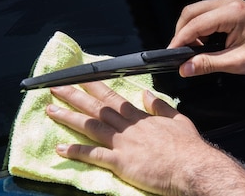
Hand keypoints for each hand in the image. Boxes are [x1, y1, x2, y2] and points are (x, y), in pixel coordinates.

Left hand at [45, 82, 244, 195]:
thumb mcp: (178, 119)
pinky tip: (61, 148)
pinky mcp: (121, 162)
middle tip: (56, 86)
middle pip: (97, 108)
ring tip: (51, 109)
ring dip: (69, 117)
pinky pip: (94, 155)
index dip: (95, 86)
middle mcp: (128, 127)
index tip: (82, 77)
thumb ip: (160, 106)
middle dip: (75, 95)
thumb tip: (146, 93)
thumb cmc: (189, 148)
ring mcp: (123, 143)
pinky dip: (76, 151)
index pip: (113, 97)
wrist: (193, 166)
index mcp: (141, 117)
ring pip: (90, 126)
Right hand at [168, 0, 244, 76]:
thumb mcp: (237, 62)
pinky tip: (201, 43)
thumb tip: (185, 68)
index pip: (197, 24)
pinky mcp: (227, 5)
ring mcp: (227, 1)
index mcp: (232, 14)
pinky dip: (197, 27)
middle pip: (191, 12)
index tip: (171, 53)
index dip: (180, 39)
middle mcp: (228, 2)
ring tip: (191, 50)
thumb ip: (209, 64)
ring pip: (195, 11)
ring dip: (188, 29)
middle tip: (179, 52)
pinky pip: (204, 13)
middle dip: (181, 32)